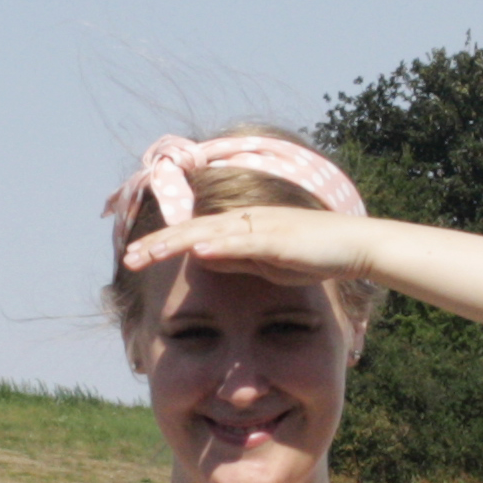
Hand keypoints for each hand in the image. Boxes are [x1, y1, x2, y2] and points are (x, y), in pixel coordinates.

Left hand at [120, 204, 377, 285]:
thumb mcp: (264, 262)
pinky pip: (243, 242)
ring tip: (149, 253)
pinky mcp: (278, 239)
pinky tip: (197, 251)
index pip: (193, 235)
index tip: (134, 258)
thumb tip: (201, 258)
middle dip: (158, 244)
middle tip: (128, 258)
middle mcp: (245, 221)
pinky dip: (219, 246)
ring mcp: (261, 227)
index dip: (163, 245)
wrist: (355, 246)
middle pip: (193, 231)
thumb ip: (234, 258)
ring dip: (177, 242)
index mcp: (240, 227)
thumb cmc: (313, 254)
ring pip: (210, 233)